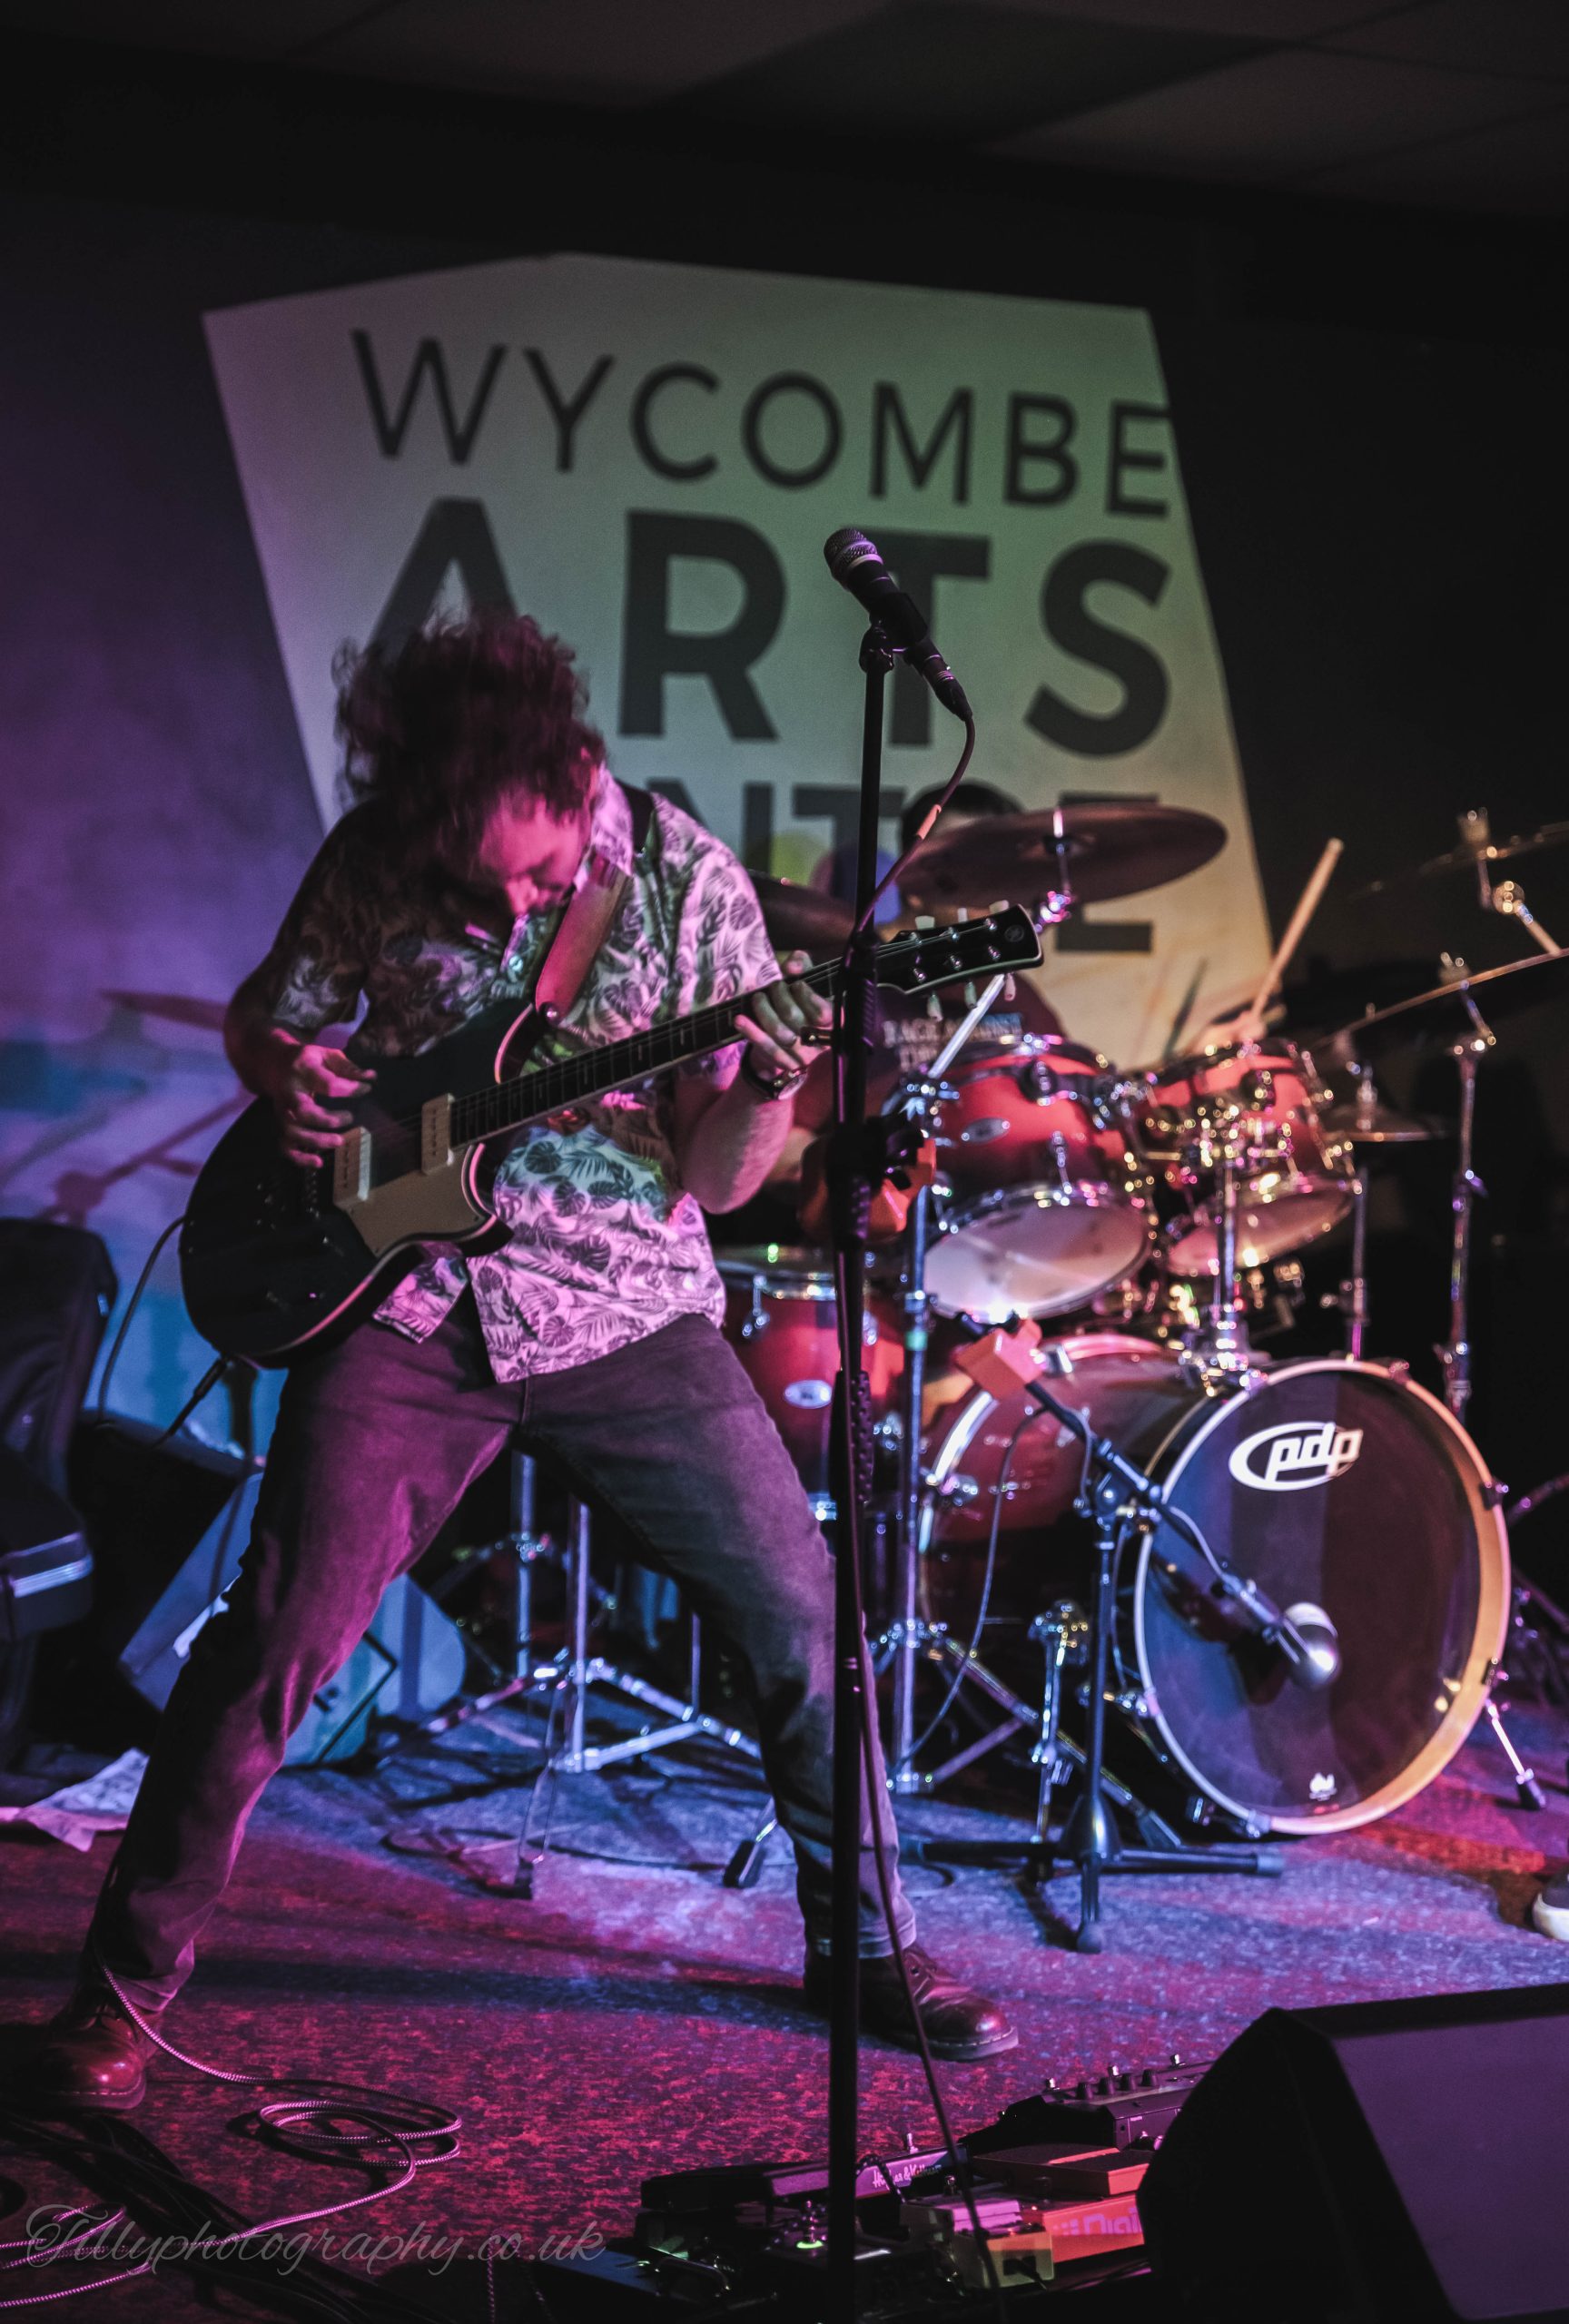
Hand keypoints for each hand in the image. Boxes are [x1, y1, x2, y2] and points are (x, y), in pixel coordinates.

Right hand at [266, 1037, 374, 1168]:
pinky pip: (285, 1146)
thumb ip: (348, 1067)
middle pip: (303, 1111)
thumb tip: (371, 1077)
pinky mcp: (281, 1125)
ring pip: (293, 1131)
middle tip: (349, 1118)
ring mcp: (282, 1111)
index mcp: (303, 1070)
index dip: (350, 1089)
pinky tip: (319, 1162)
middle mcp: (289, 1093)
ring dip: (316, 1141)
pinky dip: (300, 1158)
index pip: (328, 1084)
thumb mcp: (327, 1055)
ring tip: (339, 1141)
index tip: (365, 1090)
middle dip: (328, 1119)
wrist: (274, 1065)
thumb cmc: (308, 1061)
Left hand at [733, 949, 831, 1088]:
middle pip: (794, 1017)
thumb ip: (803, 965)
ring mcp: (803, 1055)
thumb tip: (792, 966)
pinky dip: (751, 1031)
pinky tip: (740, 1019)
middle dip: (780, 996)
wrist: (794, 1035)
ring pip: (779, 1032)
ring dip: (763, 1010)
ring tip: (758, 998)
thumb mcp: (808, 977)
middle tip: (775, 987)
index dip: (807, 996)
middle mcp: (821, 1041)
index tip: (797, 984)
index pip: (823, 1012)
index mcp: (834, 1020)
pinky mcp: (785, 1063)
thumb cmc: (803, 1000)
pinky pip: (766, 1047)